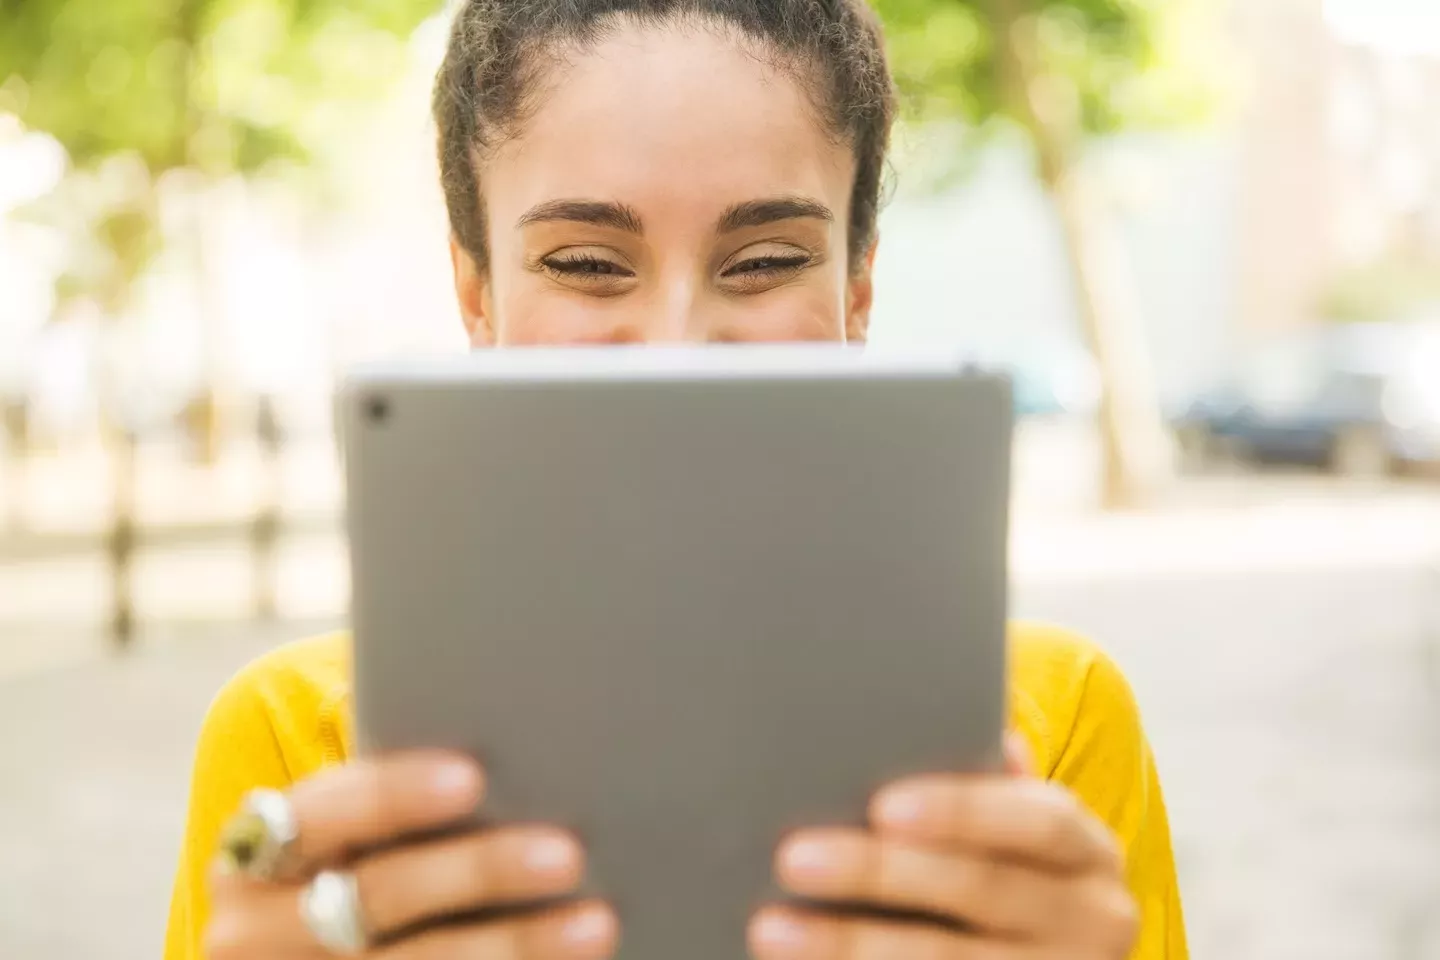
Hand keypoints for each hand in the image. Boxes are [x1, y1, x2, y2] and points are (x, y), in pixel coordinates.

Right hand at [205, 751, 618, 959]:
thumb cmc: (353, 874)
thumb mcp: (346, 845)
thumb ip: (402, 809)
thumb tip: (526, 758)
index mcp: (256, 856)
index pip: (323, 813)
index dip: (395, 794)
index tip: (473, 777)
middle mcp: (255, 933)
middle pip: (377, 898)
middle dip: (477, 872)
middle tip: (566, 853)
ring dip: (511, 947)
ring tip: (594, 923)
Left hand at [750, 736, 1136, 959]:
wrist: (1038, 957)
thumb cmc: (1007, 871)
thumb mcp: (1011, 829)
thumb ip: (982, 784)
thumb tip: (944, 726)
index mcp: (1087, 853)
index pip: (1036, 821)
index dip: (962, 810)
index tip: (882, 806)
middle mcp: (1093, 921)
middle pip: (982, 891)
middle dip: (882, 874)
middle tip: (794, 857)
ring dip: (853, 946)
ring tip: (772, 927)